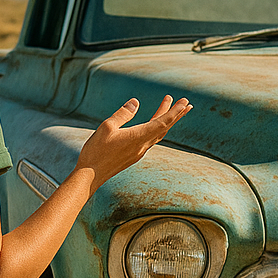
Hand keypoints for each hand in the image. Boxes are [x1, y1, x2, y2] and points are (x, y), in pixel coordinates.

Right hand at [76, 94, 191, 190]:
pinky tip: (155, 125)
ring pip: (158, 134)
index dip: (174, 111)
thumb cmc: (96, 151)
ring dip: (167, 121)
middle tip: (187, 103)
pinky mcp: (134, 155)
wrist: (90, 175)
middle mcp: (143, 145)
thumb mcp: (107, 127)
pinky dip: (157, 129)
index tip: (185, 102)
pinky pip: (151, 140)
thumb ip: (123, 114)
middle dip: (176, 114)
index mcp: (138, 137)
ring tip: (173, 109)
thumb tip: (135, 102)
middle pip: (164, 128)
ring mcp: (139, 152)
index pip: (162, 122)